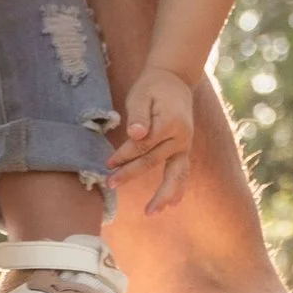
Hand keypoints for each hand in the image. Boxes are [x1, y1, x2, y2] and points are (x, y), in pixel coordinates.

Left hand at [113, 62, 196, 214]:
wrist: (175, 80)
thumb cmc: (153, 87)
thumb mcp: (142, 94)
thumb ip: (139, 114)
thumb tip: (135, 134)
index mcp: (170, 122)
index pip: (143, 144)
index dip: (124, 154)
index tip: (107, 162)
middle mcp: (181, 137)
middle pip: (154, 161)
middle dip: (131, 174)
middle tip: (110, 184)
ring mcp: (184, 145)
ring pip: (176, 174)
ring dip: (163, 194)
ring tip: (151, 212)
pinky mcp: (183, 150)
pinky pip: (182, 173)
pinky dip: (178, 189)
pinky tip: (171, 204)